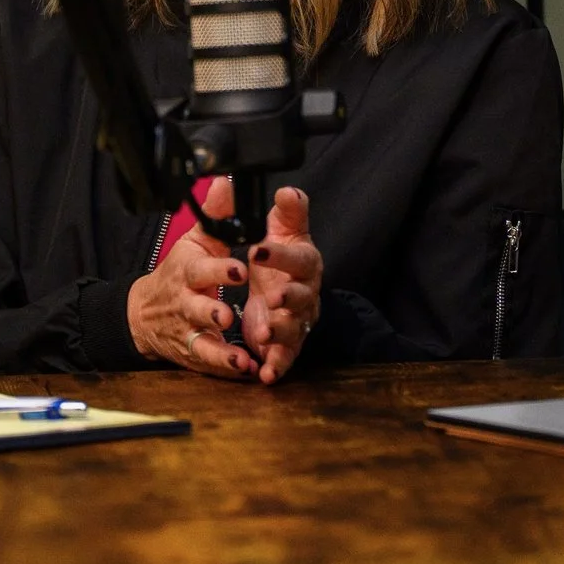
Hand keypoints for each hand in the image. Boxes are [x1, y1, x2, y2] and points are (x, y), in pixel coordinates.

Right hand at [126, 211, 258, 378]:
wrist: (143, 312)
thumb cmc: (178, 272)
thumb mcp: (195, 241)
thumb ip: (215, 216)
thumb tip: (226, 182)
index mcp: (187, 271)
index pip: (200, 269)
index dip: (218, 269)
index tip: (240, 268)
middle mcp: (185, 302)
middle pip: (195, 308)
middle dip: (210, 312)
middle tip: (227, 315)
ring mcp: (187, 330)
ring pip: (201, 342)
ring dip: (219, 350)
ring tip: (238, 357)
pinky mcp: (192, 353)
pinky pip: (208, 363)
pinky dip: (224, 368)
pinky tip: (243, 369)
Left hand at [226, 179, 322, 383]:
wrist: (276, 288)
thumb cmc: (279, 257)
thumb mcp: (281, 230)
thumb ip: (287, 212)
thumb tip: (288, 190)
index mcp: (304, 264)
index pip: (300, 258)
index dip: (282, 256)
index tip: (257, 250)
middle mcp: (305, 293)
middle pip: (303, 296)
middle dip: (290, 298)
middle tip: (273, 298)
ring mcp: (298, 321)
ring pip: (295, 328)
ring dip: (281, 332)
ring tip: (265, 333)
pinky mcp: (287, 345)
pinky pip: (285, 357)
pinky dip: (277, 366)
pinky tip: (265, 374)